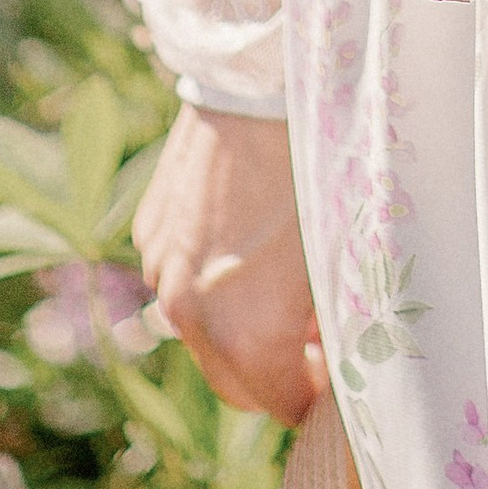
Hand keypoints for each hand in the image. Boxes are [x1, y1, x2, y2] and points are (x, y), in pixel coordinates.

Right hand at [134, 104, 322, 422]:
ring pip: (202, 333)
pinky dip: (210, 281)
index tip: (334, 370)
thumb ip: (331, 322)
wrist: (255, 83)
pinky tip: (246, 239)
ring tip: (282, 282)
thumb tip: (331, 354)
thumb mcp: (338, 252)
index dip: (313, 394)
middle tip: (314, 336)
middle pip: (234, 384)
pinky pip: (179, 281)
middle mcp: (190, 314)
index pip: (280, 405)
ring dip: (238, 325)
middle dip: (274, 371)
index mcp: (244, 332)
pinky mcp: (149, 232)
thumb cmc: (313, 165)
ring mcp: (161, 271)